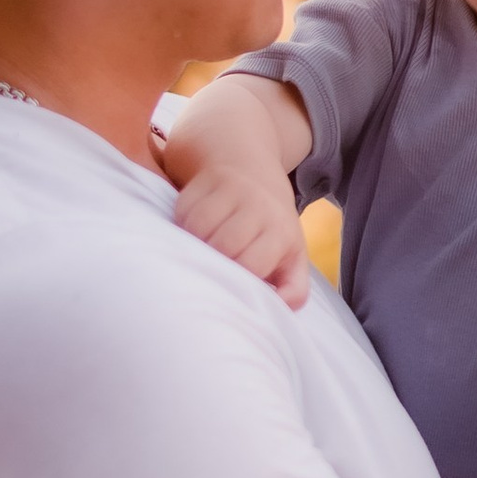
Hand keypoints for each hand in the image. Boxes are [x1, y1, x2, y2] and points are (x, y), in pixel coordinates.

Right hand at [169, 153, 311, 305]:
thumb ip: (294, 289)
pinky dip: (182, 222)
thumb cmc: (272, 225)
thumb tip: (281, 309)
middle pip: (223, 245)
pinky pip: (185, 208)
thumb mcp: (293, 254)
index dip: (237, 276)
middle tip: (212, 264)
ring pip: (199, 226)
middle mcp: (259, 206)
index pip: (252, 264)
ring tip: (202, 246)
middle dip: (213, 259)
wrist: (253, 168)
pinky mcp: (208, 178)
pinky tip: (193, 227)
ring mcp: (233, 188)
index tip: (232, 279)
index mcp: (282, 231)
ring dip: (194, 241)